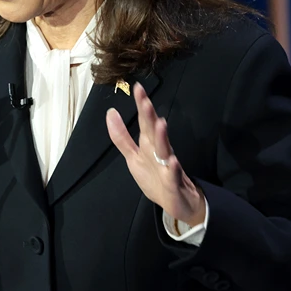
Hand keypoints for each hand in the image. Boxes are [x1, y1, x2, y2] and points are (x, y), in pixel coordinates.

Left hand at [106, 82, 204, 225]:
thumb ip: (121, 136)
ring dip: (162, 137)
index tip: (137, 87)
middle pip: (153, 131)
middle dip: (149, 116)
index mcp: (149, 144)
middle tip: (145, 100)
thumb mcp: (133, 157)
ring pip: (164, 150)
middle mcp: (159, 151)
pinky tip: (172, 161)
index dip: (140, 105)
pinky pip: (173, 176)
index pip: (144, 122)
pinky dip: (173, 168)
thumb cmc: (155, 177)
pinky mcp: (173, 184)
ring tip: (160, 123)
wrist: (179, 203)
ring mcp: (167, 167)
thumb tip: (111, 112)